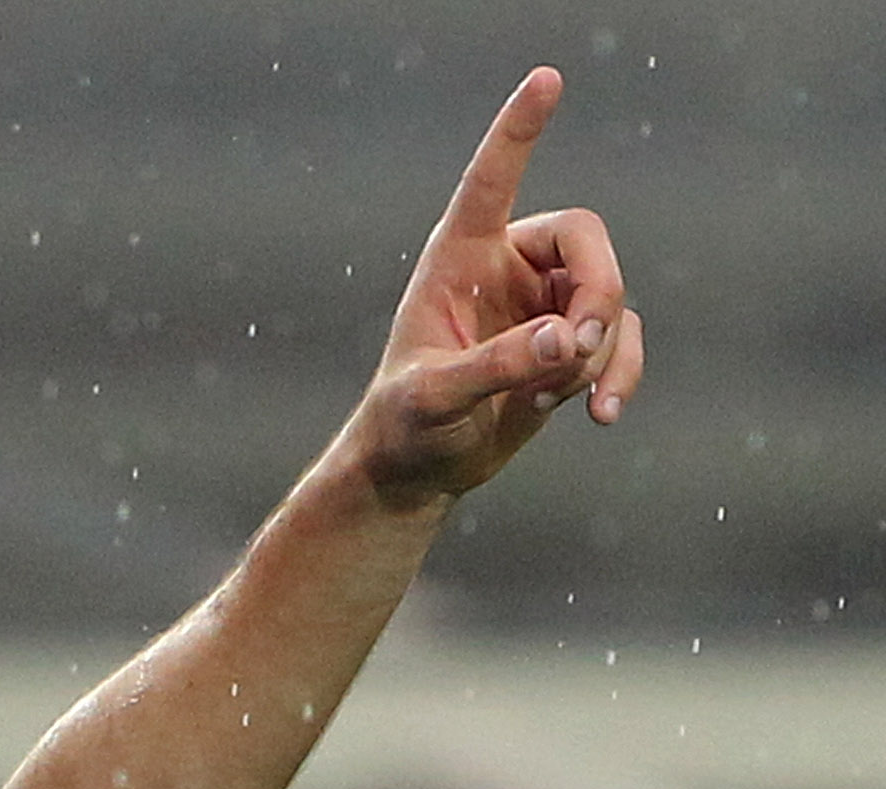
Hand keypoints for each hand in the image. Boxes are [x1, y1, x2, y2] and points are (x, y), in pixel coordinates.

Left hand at [347, 67, 644, 507]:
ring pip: (611, 294)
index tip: (546, 79)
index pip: (491, 180)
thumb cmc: (406, 426)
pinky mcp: (570, 342)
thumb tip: (568, 339)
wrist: (421, 468)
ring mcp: (544, 302)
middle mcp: (507, 267)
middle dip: (599, 290)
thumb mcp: (435, 398)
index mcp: (458, 258)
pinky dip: (620, 373)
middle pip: (586, 239)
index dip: (518, 131)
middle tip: (580, 345)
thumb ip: (494, 365)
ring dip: (600, 349)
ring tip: (552, 402)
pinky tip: (602, 414)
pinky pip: (621, 338)